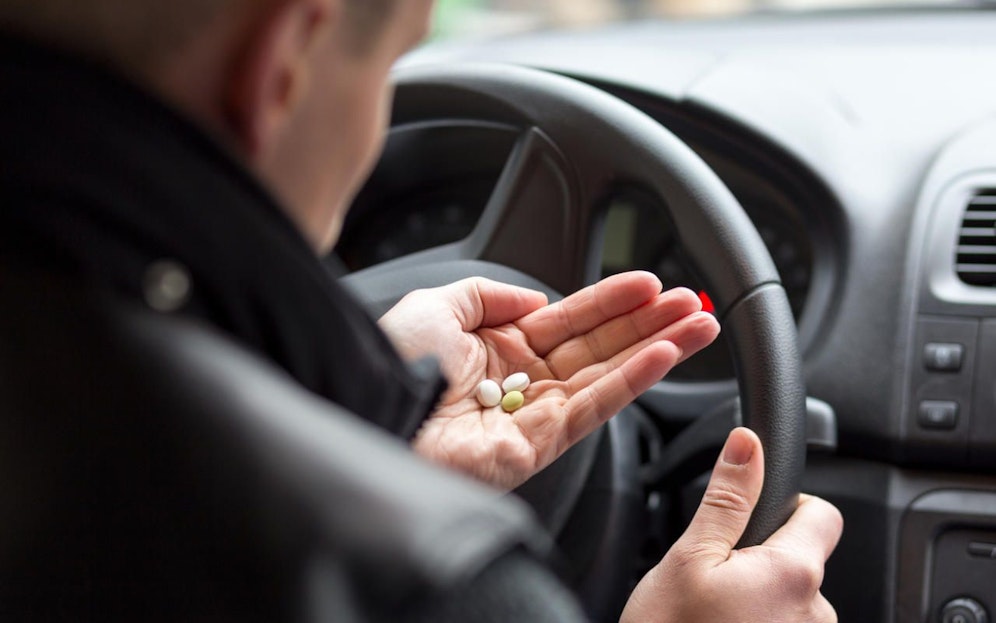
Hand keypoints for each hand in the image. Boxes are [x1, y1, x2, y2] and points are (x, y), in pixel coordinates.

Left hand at [378, 271, 718, 489]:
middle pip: (601, 347)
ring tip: (700, 326)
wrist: (370, 412)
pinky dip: (631, 381)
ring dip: (657, 350)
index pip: (571, 321)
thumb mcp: (438, 305)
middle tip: (695, 306)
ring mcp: (534, 414)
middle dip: (650, 325)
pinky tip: (663, 356)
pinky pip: (593, 407)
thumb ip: (491, 294)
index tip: (650, 284)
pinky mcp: (538, 445)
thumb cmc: (391, 364)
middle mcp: (522, 382)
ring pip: (608, 376)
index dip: (612, 301)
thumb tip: (538, 296)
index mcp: (500, 349)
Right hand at [621, 427, 842, 622]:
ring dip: (759, 600)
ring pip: (790, 602)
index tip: (753, 521)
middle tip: (713, 578)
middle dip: (763, 560)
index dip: (789, 506)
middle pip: (803, 562)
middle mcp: (815, 615)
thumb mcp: (688, 558)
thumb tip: (748, 445)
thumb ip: (726, 499)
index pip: (823, 515)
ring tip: (711, 615)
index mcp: (792, 575)